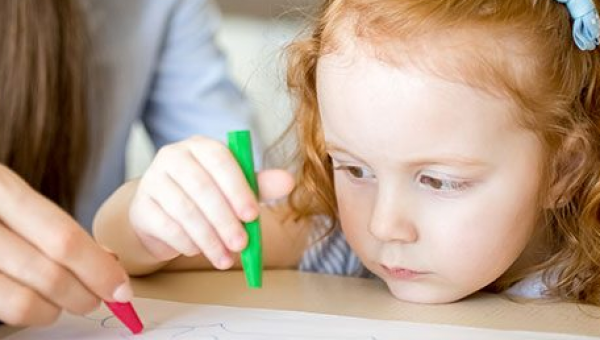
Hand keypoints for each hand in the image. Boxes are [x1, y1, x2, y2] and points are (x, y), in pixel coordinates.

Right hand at [0, 165, 132, 325]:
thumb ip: (54, 226)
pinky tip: (35, 303)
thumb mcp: (12, 195)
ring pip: (22, 301)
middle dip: (84, 293)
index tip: (121, 287)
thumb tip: (108, 262)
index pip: (64, 238)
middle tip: (100, 298)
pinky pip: (0, 308)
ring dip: (55, 309)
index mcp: (1, 189)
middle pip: (48, 272)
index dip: (99, 268)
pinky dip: (27, 312)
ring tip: (65, 302)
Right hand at [129, 136, 293, 267]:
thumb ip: (259, 185)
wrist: (162, 213)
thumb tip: (288, 181)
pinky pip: (167, 227)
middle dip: (225, 219)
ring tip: (226, 257)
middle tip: (242, 244)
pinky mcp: (141, 207)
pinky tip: (200, 251)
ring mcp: (153, 180)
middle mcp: (173, 157)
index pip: (220, 159)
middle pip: (201, 187)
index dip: (237, 187)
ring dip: (209, 238)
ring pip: (184, 211)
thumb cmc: (204, 197)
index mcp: (201, 146)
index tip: (253, 215)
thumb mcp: (234, 188)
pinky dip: (188, 243)